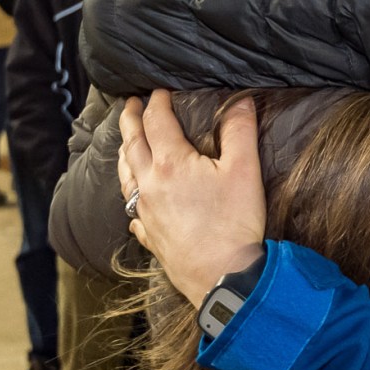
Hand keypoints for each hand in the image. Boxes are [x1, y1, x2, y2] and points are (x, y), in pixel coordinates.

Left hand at [119, 90, 265, 303]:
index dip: (158, 102)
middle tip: (130, 105)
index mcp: (171, 163)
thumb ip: (240, 131)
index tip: (160, 91)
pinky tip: (136, 204)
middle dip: (130, 121)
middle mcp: (151, 184)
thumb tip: (240, 101)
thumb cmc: (234, 223)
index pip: (157, 122)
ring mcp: (147, 213)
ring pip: (126, 177)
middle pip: (132, 144)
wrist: (223, 277)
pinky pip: (134, 214)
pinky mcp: (151, 237)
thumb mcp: (245, 170)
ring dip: (125, 155)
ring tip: (126, 144)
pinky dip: (132, 200)